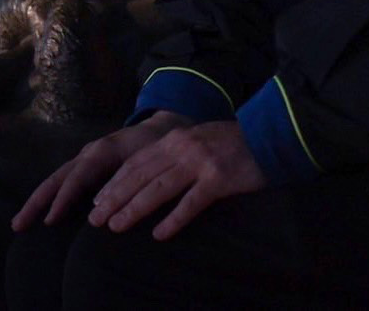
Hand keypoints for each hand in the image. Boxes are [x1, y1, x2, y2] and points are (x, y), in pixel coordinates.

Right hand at [12, 110, 188, 230]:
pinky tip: (42, 214)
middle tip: (19, 225)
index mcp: (103, 150)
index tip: (50, 220)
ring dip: (40, 200)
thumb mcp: (149, 158)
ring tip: (21, 223)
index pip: (78, 176)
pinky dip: (52, 195)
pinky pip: (65, 180)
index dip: (64, 199)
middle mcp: (90, 152)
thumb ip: (130, 177)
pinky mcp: (88, 164)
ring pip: (58, 178)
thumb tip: (109, 206)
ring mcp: (86, 157)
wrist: (164, 126)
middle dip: (38, 201)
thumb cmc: (159, 144)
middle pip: (59, 177)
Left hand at [87, 120, 265, 240]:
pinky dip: (173, 219)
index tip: (98, 200)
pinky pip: (191, 202)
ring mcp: (202, 162)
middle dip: (115, 197)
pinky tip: (159, 234)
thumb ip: (178, 151)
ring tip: (116, 226)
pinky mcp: (219, 178)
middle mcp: (185, 147)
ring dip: (134, 208)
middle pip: (141, 175)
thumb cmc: (236, 141)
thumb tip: (149, 175)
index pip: (138, 161)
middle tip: (96, 219)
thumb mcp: (201, 138)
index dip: (115, 181)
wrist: (272, 134)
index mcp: (179, 137)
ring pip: (158, 188)